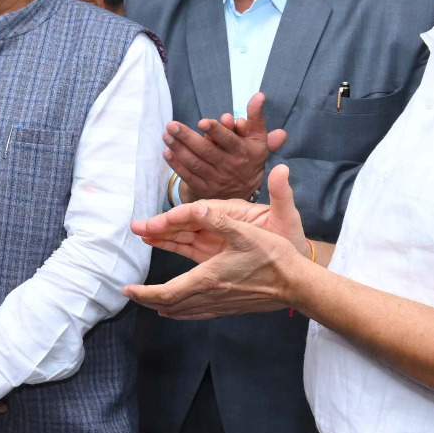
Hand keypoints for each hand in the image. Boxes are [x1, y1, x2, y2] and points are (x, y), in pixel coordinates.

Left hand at [125, 166, 310, 318]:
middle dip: (147, 299)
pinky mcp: (229, 307)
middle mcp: (210, 295)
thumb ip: (219, 219)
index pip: (166, 293)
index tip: (127, 290)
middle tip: (130, 294)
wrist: (297, 284)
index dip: (144, 293)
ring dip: (162, 305)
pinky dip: (181, 311)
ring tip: (148, 300)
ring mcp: (220, 304)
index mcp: (208, 278)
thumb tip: (197, 206)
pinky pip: (197, 313)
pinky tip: (178, 310)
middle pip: (169, 305)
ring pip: (182, 311)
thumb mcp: (246, 232)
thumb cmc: (274, 257)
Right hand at [135, 163, 308, 262]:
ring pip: (183, 233)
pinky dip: (169, 243)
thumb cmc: (291, 237)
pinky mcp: (211, 251)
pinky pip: (186, 246)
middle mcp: (222, 222)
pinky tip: (152, 241)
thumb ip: (281, 194)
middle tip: (139, 226)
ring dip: (161, 232)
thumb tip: (280, 169)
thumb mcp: (288, 215)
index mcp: (236, 211)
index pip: (204, 211)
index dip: (184, 214)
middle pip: (188, 221)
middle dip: (164, 222)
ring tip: (138, 232)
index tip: (166, 219)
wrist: (295, 263)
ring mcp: (215, 236)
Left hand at [164, 93, 287, 201]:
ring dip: (179, 149)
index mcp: (242, 152)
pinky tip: (167, 153)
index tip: (202, 122)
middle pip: (206, 151)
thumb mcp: (258, 137)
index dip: (216, 131)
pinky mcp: (204, 189)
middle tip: (172, 125)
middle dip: (188, 137)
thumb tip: (259, 95)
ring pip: (195, 163)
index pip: (228, 141)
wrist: (246, 190)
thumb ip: (256, 116)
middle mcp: (228, 166)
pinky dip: (176, 165)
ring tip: (166, 135)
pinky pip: (188, 176)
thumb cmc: (249, 156)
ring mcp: (215, 179)